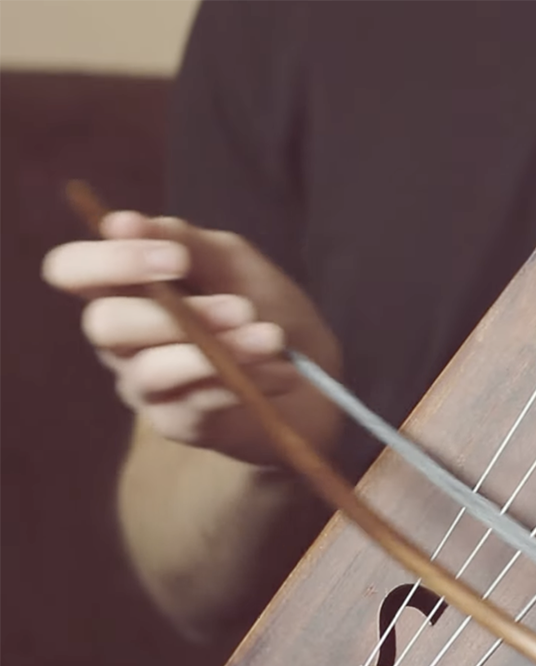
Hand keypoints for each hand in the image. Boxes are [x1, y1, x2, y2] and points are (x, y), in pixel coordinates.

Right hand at [43, 212, 342, 465]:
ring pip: (152, 368)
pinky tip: (276, 367)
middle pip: (104, 324)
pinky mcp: (178, 422)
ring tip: (271, 338)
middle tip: (241, 308)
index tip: (174, 258)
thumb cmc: (263, 308)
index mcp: (126, 288)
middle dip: (173, 312)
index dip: (109, 261)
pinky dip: (241, 377)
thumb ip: (183, 241)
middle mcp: (122, 339)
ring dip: (217, 347)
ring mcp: (145, 385)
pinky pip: (196, 402)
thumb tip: (121, 222)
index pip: (72, 270)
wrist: (312, 373)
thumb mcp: (231, 262)